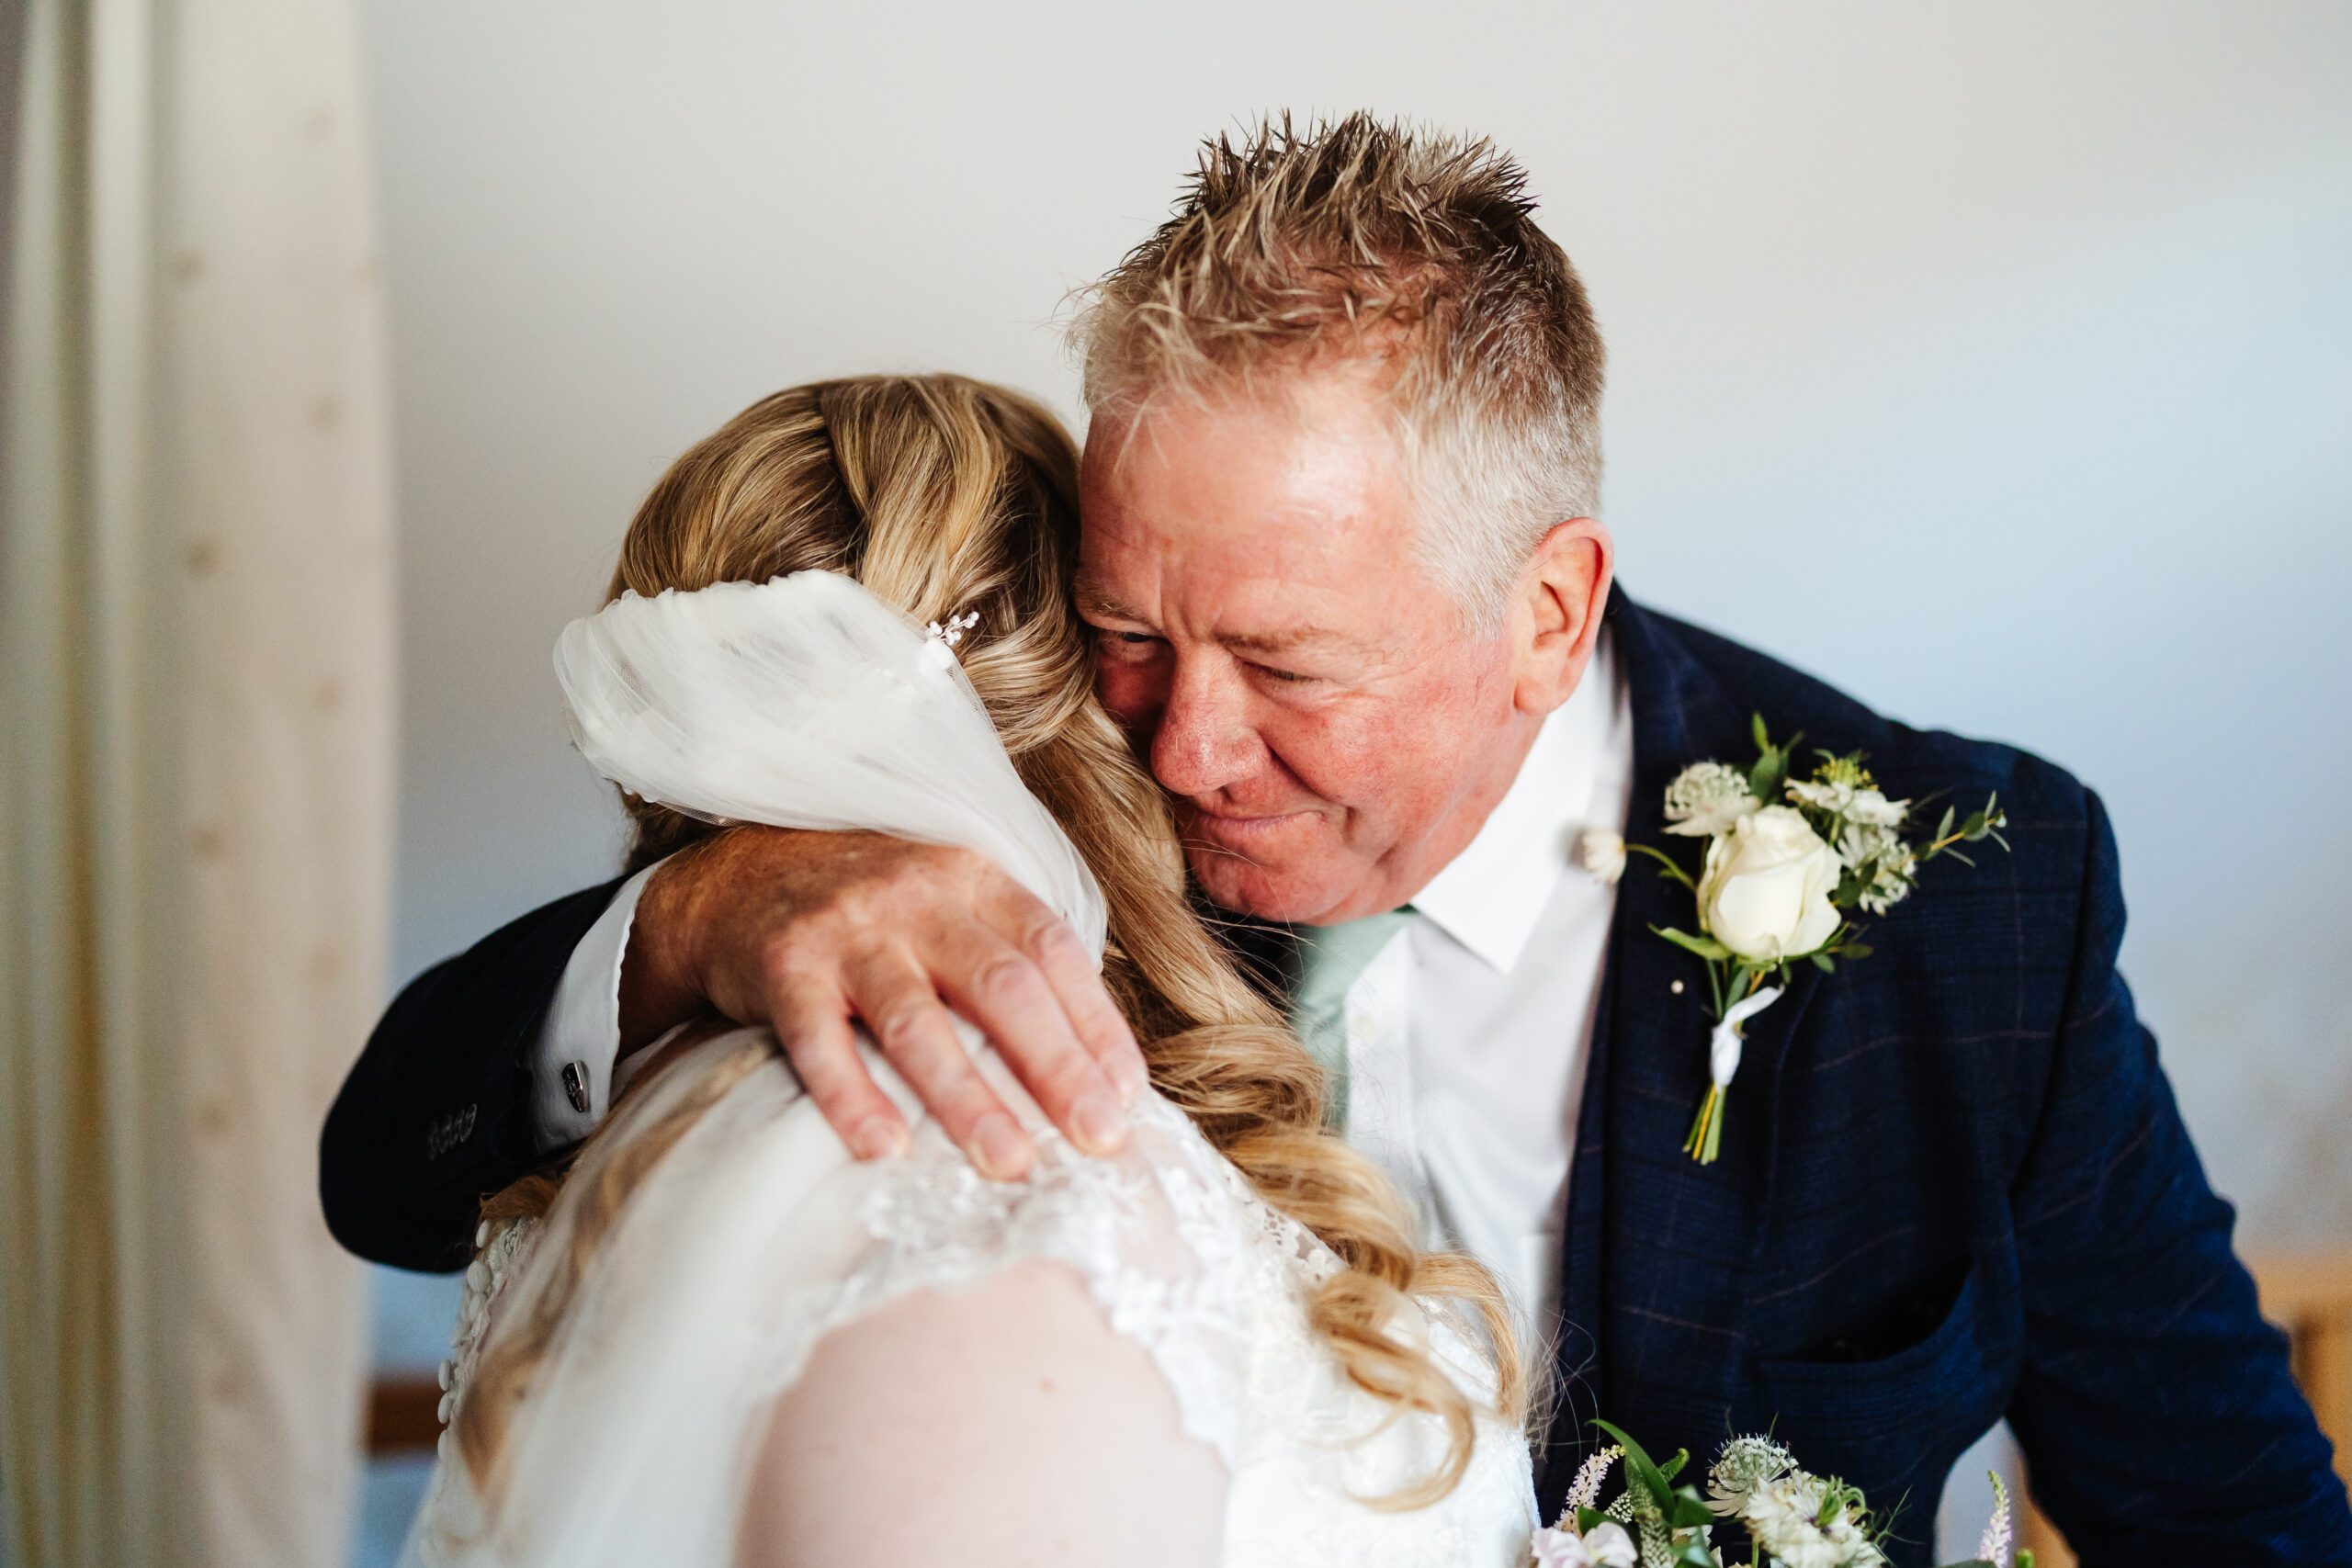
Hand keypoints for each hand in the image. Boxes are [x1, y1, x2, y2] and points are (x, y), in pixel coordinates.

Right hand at [618, 827, 1147, 1179]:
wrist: (734, 879)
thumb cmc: (870, 911)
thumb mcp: (948, 904)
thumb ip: (1010, 958)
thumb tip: (1095, 1062)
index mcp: (972, 879)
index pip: (1052, 951)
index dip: (1096, 1023)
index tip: (1128, 1096)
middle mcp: (917, 897)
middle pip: (1002, 986)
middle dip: (1056, 1067)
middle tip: (1097, 1139)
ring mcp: (848, 931)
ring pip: (919, 1021)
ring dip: (969, 1098)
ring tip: (1009, 1163)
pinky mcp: (784, 969)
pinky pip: (822, 1040)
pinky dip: (853, 1097)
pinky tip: (887, 1148)